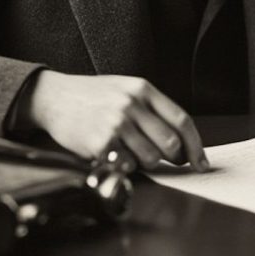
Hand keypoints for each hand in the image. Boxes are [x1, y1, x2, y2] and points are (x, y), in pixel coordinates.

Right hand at [18, 71, 209, 171]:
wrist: (54, 97)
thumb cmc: (93, 96)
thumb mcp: (126, 90)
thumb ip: (152, 110)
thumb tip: (181, 142)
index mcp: (143, 89)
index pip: (181, 120)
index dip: (196, 145)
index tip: (201, 162)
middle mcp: (131, 104)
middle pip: (171, 142)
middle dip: (174, 158)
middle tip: (170, 161)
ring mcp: (116, 122)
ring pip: (151, 157)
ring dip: (148, 162)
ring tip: (133, 151)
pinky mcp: (101, 141)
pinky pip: (127, 164)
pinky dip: (127, 166)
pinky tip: (117, 154)